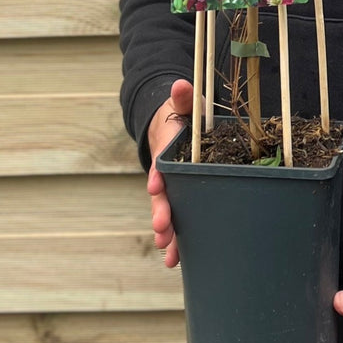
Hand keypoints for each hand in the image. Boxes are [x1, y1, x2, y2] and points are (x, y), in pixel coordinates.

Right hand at [145, 79, 193, 268]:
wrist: (175, 125)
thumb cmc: (185, 114)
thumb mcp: (186, 103)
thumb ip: (183, 96)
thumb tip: (181, 82)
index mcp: (167, 149)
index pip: (161, 162)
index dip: (158, 175)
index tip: (156, 185)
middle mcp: (166, 172)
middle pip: (162, 194)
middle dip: (161, 212)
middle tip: (162, 229)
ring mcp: (173, 189)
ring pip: (168, 213)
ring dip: (169, 233)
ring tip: (170, 252)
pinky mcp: (183, 199)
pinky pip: (180, 221)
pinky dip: (179, 240)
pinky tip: (178, 260)